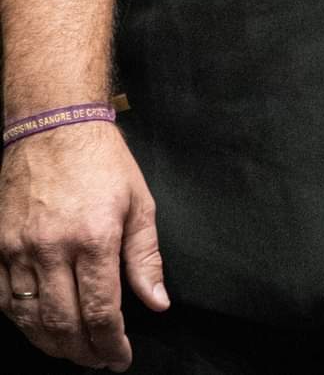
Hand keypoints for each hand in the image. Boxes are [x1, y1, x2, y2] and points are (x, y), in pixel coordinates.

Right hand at [0, 121, 167, 370]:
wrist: (53, 124)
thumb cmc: (102, 160)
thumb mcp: (139, 202)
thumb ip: (145, 257)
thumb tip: (157, 302)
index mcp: (94, 237)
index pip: (101, 312)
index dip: (111, 345)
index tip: (120, 358)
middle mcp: (53, 248)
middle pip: (63, 324)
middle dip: (84, 352)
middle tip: (98, 360)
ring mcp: (20, 248)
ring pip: (29, 319)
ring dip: (52, 344)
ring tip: (73, 350)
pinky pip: (4, 299)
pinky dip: (21, 321)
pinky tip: (39, 325)